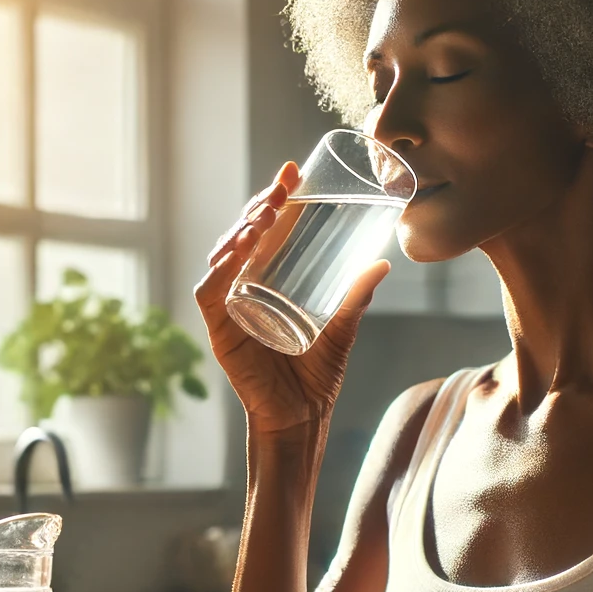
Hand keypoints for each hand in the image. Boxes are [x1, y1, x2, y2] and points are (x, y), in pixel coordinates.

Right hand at [193, 163, 389, 436]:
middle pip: (242, 238)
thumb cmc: (315, 377)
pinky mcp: (219, 331)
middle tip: (283, 187)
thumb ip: (356, 297)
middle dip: (258, 206)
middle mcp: (242, 291)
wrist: (302, 418)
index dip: (273, 200)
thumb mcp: (341, 328)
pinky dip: (221, 267)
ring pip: (223, 257)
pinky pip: (210, 291)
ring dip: (241, 229)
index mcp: (265, 284)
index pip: (264, 234)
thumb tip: (382, 262)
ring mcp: (228, 310)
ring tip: (267, 212)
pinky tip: (240, 247)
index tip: (292, 173)